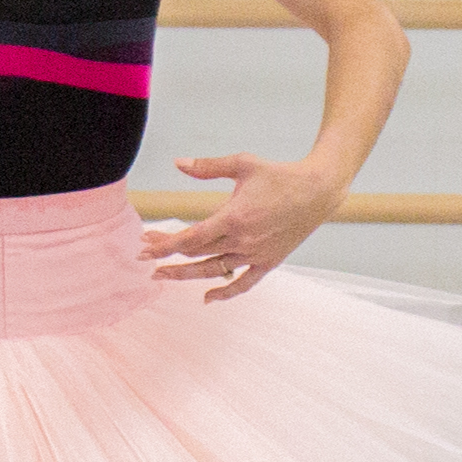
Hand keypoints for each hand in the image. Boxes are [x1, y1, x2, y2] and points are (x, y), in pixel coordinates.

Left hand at [141, 154, 343, 301]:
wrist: (317, 191)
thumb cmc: (279, 175)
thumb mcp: (243, 164)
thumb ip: (208, 166)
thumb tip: (178, 163)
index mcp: (233, 217)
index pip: (189, 238)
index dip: (164, 245)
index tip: (143, 247)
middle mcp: (242, 241)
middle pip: (196, 254)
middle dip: (168, 254)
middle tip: (146, 254)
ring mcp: (255, 255)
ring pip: (214, 271)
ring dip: (186, 276)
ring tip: (162, 276)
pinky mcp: (268, 262)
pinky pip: (244, 283)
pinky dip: (225, 292)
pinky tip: (207, 298)